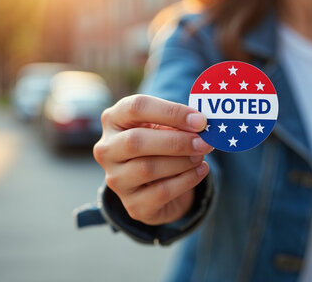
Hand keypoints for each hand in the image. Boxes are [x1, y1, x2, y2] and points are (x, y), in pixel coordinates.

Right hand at [93, 94, 213, 225]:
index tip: (199, 120)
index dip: (170, 112)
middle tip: (204, 142)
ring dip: (182, 161)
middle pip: (136, 141)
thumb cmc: (160, 145)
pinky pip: (161, 192)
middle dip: (176, 141)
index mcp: (113, 120)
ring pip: (147, 168)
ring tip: (201, 155)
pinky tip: (200, 170)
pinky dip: (186, 180)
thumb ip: (179, 122)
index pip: (136, 107)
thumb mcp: (165, 127)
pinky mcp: (132, 204)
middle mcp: (107, 149)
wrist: (156, 185)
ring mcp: (116, 179)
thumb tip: (200, 124)